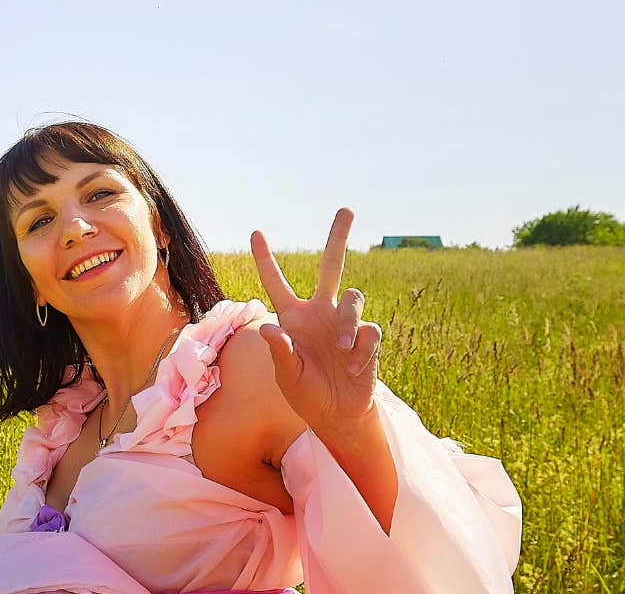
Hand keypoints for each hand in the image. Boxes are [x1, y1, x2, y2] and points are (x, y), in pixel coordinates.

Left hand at [251, 208, 381, 435]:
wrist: (337, 414)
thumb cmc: (306, 393)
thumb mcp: (287, 377)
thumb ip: (279, 353)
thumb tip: (268, 329)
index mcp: (294, 318)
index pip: (277, 283)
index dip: (266, 259)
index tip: (256, 232)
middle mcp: (320, 312)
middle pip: (331, 266)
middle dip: (338, 237)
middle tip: (347, 209)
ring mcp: (345, 323)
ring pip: (355, 298)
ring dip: (349, 322)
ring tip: (342, 349)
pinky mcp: (367, 338)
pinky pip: (369, 331)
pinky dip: (361, 350)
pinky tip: (353, 368)